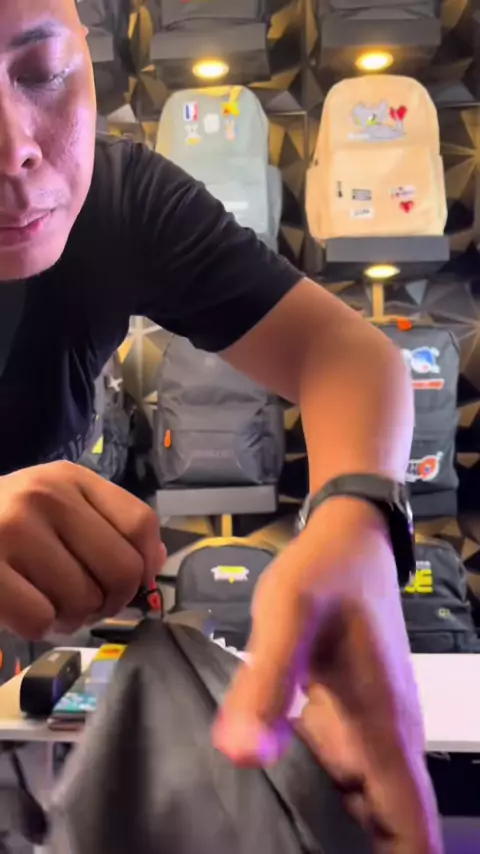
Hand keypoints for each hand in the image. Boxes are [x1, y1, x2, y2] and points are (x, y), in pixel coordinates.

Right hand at [0, 462, 165, 638]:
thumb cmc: (4, 521)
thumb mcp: (56, 505)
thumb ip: (108, 525)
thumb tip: (155, 559)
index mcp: (70, 478)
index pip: (140, 524)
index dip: (145, 564)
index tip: (131, 583)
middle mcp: (44, 496)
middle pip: (120, 569)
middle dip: (111, 601)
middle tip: (89, 604)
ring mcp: (12, 531)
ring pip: (81, 599)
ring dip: (72, 618)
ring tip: (51, 605)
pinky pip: (40, 619)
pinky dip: (39, 628)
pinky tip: (26, 613)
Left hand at [213, 499, 442, 853]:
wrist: (347, 539)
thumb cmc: (325, 574)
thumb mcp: (288, 615)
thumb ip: (266, 680)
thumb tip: (241, 756)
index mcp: (384, 728)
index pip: (412, 831)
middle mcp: (387, 738)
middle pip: (384, 829)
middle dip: (343, 853)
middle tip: (277, 853)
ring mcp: (371, 728)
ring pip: (361, 805)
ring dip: (328, 830)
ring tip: (265, 840)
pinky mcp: (351, 715)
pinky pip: (340, 774)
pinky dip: (316, 795)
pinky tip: (270, 799)